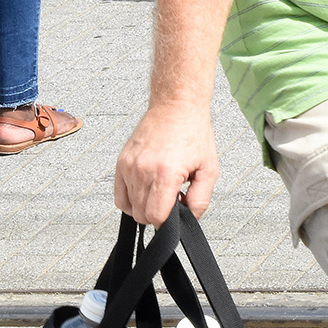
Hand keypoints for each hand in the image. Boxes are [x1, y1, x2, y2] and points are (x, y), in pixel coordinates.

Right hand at [114, 102, 218, 223]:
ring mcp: (129, 166)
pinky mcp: (121, 162)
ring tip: (161, 189)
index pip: (156, 217)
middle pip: (141, 215)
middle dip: (158, 214)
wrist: (176, 106)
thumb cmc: (193, 133)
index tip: (176, 210)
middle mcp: (143, 170)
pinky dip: (130, 200)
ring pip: (130, 207)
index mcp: (165, 173)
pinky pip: (119, 196)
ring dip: (145, 205)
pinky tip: (146, 190)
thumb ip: (201, 199)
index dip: (168, 221)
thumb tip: (189, 218)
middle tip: (171, 197)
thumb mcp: (209, 168)